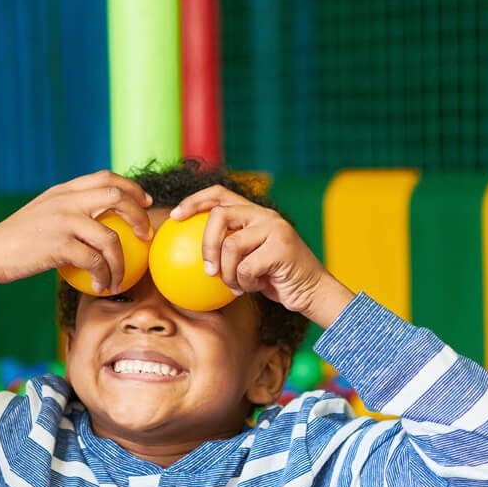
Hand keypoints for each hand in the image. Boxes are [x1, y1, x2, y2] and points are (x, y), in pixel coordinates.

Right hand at [0, 172, 153, 307]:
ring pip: (110, 238)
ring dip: (121, 262)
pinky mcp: (58, 246)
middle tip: (145, 236)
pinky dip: (104, 276)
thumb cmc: (18, 240)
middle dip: (139, 217)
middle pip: (116, 198)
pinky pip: (94, 262)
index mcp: (63, 190)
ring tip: (119, 278)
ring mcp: (62, 222)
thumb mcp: (44, 213)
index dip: (131, 188)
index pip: (105, 177)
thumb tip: (101, 221)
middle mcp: (65, 201)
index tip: (145, 203)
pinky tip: (102, 286)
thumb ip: (69, 210)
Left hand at [167, 186, 352, 326]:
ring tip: (237, 286)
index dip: (194, 201)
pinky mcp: (281, 247)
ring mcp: (274, 229)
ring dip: (228, 274)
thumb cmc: (276, 279)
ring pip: (230, 246)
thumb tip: (188, 254)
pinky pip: (245, 267)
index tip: (175, 217)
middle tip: (208, 270)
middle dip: (206, 245)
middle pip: (219, 216)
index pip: (219, 194)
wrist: (312, 292)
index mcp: (254, 214)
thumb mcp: (247, 261)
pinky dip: (245, 283)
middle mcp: (264, 215)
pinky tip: (255, 287)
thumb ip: (229, 249)